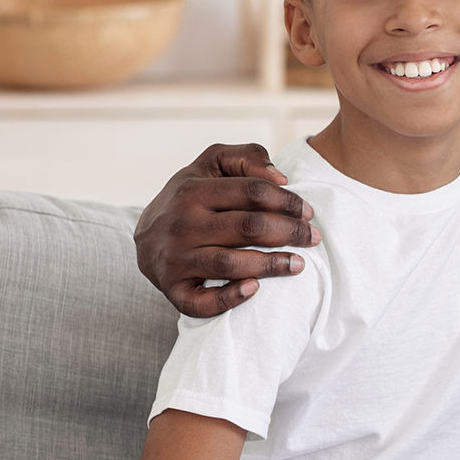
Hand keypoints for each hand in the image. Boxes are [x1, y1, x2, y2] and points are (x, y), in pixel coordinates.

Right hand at [134, 143, 316, 317]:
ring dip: (271, 265)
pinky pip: (200, 302)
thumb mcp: (213, 164)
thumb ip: (247, 157)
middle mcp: (182, 224)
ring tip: (299, 264)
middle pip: (248, 227)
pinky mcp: (172, 288)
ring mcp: (175, 258)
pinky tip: (255, 289)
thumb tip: (280, 177)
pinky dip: (228, 299)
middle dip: (290, 232)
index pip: (253, 192)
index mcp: (194, 190)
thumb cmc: (191, 195)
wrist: (145, 234)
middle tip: (313, 237)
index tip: (307, 211)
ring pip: (230, 263)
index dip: (287, 201)